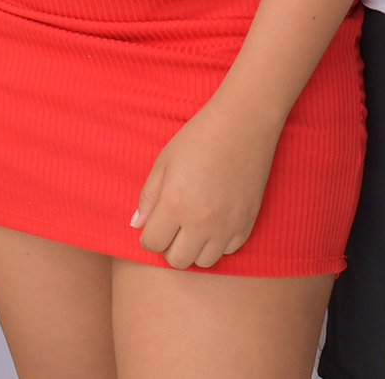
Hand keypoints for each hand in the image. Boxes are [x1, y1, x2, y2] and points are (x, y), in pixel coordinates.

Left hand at [131, 96, 279, 269]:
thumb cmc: (200, 136)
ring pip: (204, 261)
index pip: (152, 243)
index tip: (157, 220)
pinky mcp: (247, 222)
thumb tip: (137, 224)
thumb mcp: (165, 160)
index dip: (150, 233)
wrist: (244, 121)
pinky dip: (220, 241)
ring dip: (196, 247)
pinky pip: (229, 250)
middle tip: (176, 223)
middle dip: (171, 245)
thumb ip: (148, 196)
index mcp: (175, 203)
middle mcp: (201, 221)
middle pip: (177, 260)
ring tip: (197, 222)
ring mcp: (227, 224)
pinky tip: (218, 219)